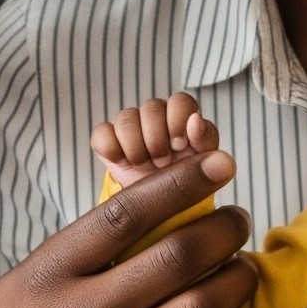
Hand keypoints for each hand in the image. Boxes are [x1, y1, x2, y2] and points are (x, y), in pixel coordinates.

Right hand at [0, 150, 256, 307]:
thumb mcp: (21, 288)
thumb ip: (79, 252)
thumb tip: (150, 208)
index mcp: (49, 276)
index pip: (127, 212)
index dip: (182, 182)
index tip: (219, 165)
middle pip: (177, 256)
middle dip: (225, 229)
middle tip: (239, 219)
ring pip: (202, 307)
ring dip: (237, 279)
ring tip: (243, 267)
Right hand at [92, 91, 217, 188]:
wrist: (158, 207)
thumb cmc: (186, 179)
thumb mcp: (203, 162)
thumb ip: (204, 139)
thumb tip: (197, 120)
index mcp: (182, 117)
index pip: (180, 100)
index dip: (178, 120)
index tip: (179, 145)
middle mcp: (156, 117)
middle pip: (152, 107)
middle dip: (157, 140)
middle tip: (163, 162)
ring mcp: (130, 126)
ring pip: (126, 118)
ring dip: (136, 148)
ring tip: (145, 165)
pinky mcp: (107, 139)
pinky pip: (102, 133)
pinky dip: (112, 149)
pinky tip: (124, 163)